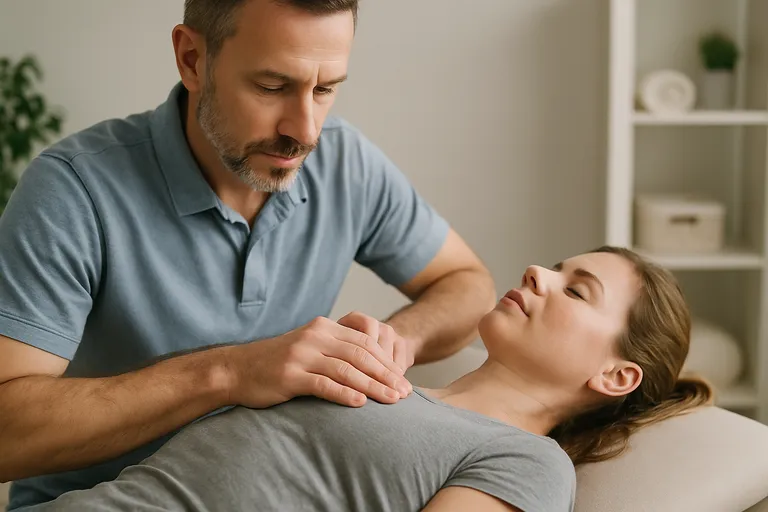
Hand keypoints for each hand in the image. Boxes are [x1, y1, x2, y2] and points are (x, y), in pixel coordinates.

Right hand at [224, 317, 412, 408]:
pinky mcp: (290, 375)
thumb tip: (370, 367)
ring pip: (347, 369)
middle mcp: (315, 337)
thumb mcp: (308, 347)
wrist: (236, 369)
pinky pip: (323, 384)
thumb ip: (334, 350)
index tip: (403, 379)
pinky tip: (360, 403)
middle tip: (406, 393)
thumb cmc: (276, 364)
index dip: (387, 361)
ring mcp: (301, 355)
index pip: (364, 343)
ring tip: (392, 400)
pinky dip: (344, 393)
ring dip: (373, 386)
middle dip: (386, 375)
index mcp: (323, 327)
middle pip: (361, 355)